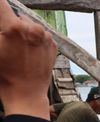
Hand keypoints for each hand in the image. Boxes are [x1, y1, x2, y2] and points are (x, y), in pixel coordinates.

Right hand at [0, 0, 56, 119]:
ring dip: (23, 32)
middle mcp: (33, 29)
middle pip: (16, 17)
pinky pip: (40, 35)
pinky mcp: (53, 45)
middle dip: (9, 25)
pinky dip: (34, 40)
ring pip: (29, 26)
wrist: (26, 94)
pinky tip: (28, 53)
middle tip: (6, 42)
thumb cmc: (4, 75)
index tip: (0, 11)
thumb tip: (4, 28)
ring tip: (17, 50)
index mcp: (15, 28)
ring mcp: (46, 37)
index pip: (1, 5)